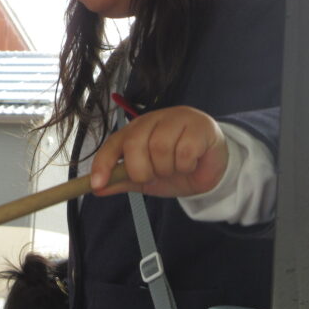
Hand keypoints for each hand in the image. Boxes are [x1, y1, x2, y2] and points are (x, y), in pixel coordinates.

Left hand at [89, 105, 227, 197]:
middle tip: (154, 176)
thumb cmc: (175, 167)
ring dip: (167, 168)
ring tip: (176, 168)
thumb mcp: (146, 178)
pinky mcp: (199, 126)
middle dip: (142, 170)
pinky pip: (185, 150)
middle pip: (135, 144)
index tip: (97, 185)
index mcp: (135, 130)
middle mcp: (153, 120)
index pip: (113, 143)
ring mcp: (177, 119)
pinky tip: (191, 163)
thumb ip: (122, 180)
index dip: (103, 164)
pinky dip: (186, 165)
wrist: (212, 168)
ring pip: (160, 147)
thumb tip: (96, 188)